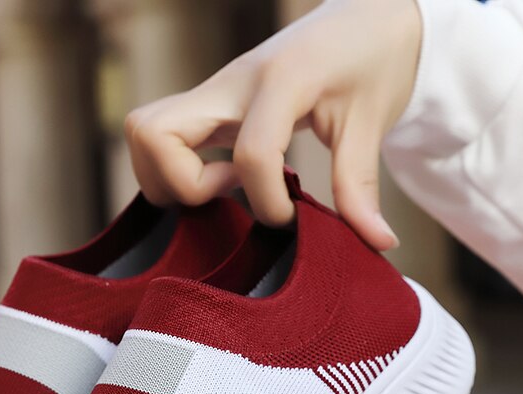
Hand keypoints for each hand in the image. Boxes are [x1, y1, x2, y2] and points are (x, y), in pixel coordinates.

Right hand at [125, 0, 421, 250]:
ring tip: (223, 186)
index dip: (268, 202)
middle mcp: (231, 81)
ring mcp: (212, 91)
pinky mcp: (207, 104)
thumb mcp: (373, 121)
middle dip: (184, 185)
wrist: (364, 15)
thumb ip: (361, 185)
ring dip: (170, 177)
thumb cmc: (371, 59)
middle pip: (155, 133)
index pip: (252, 153)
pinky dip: (174, 168)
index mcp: (281, 80)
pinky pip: (160, 137)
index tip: (291, 216)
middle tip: (229, 193)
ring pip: (144, 134)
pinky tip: (220, 177)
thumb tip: (377, 242)